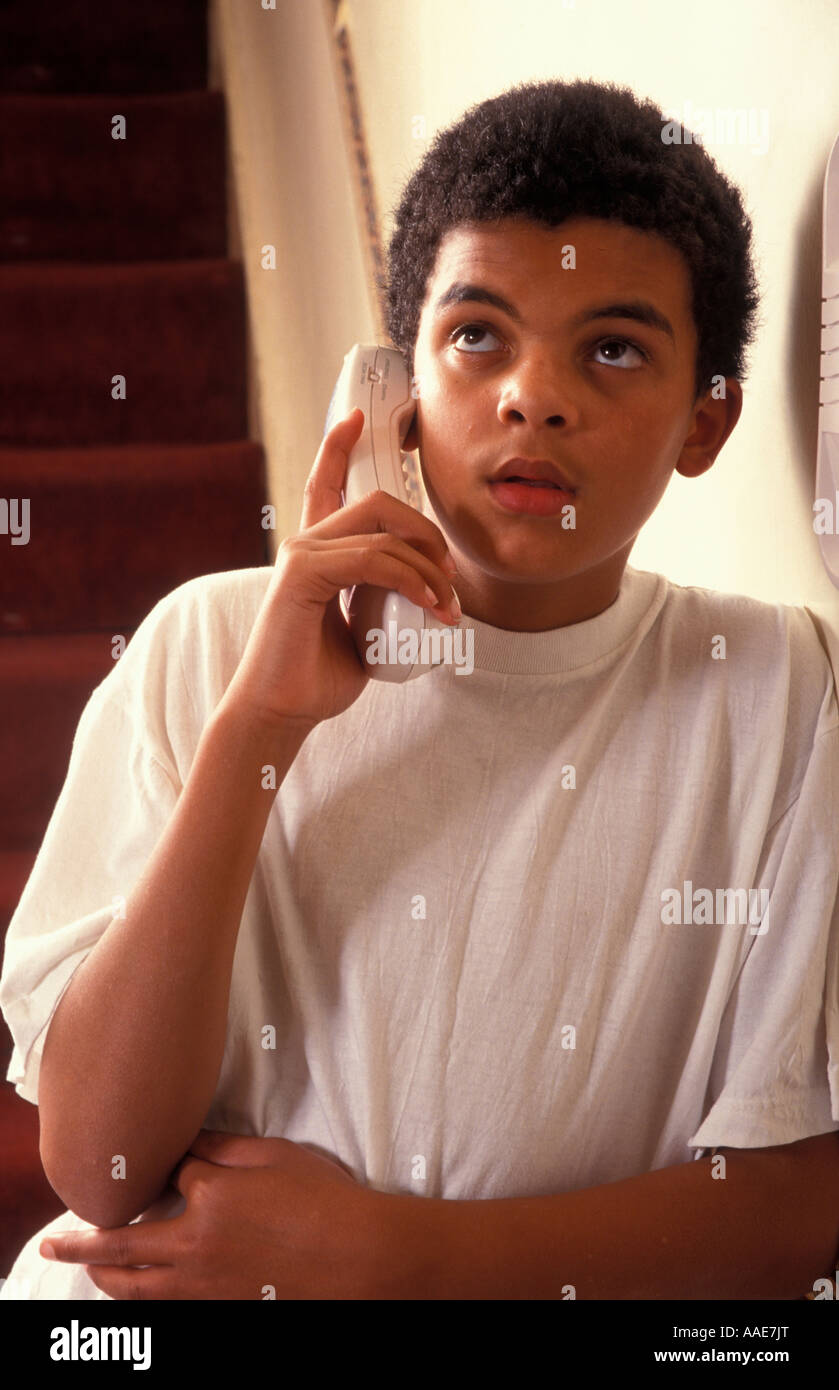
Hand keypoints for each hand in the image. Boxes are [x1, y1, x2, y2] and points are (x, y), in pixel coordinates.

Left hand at [39, 1130, 394, 1299]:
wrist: (359, 1257)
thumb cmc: (326, 1201)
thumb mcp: (276, 1157)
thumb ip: (225, 1150)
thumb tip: (188, 1142)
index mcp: (211, 1196)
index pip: (167, 1177)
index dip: (164, 1168)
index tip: (163, 1162)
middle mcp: (196, 1243)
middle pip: (124, 1244)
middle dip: (85, 1239)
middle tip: (57, 1241)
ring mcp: (205, 1283)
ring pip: (136, 1287)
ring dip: (103, 1276)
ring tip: (85, 1268)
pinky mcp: (219, 1307)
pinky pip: (166, 1307)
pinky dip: (142, 1299)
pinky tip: (136, 1293)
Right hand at [224, 408, 459, 731]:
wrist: (281, 712)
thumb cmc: (317, 680)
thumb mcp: (365, 632)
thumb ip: (385, 604)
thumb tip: (428, 600)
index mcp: (315, 554)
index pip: (326, 486)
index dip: (337, 447)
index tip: (356, 417)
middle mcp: (305, 545)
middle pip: (377, 503)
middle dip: (425, 530)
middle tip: (450, 576)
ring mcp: (300, 555)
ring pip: (382, 529)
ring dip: (428, 565)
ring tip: (446, 606)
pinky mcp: (301, 573)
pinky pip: (373, 558)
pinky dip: (411, 578)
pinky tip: (429, 603)